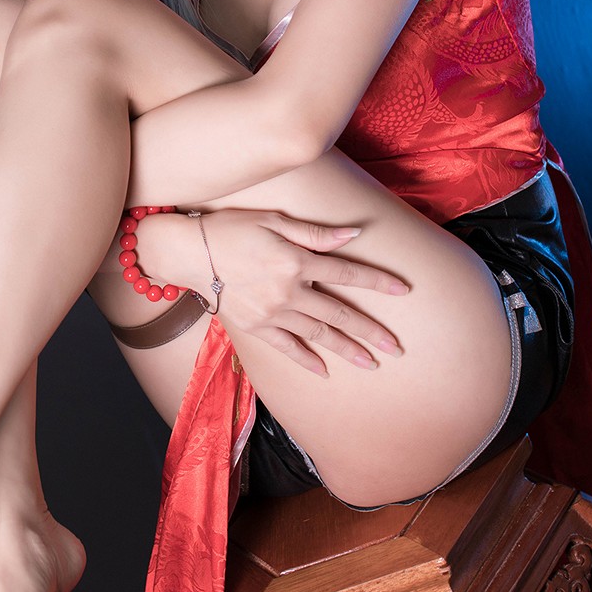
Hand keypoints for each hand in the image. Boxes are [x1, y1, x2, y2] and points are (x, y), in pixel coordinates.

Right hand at [199, 208, 408, 375]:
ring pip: (319, 334)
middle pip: (340, 313)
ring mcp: (273, 313)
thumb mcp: (274, 221)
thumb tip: (353, 234)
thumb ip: (314, 233)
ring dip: (348, 349)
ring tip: (372, 363)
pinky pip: (287, 348)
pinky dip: (307, 359)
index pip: (347, 272)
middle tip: (396, 347)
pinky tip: (325, 370)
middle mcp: (289, 291)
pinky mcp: (256, 327)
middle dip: (371, 331)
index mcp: (297, 261)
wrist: (188, 253)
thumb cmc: (231, 229)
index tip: (403, 291)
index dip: (377, 281)